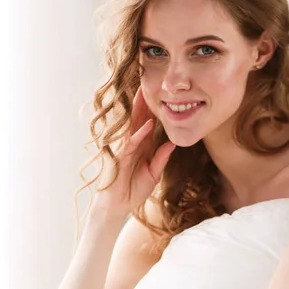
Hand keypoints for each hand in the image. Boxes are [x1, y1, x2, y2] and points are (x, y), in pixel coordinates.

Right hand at [95, 85, 175, 215]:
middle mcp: (129, 144)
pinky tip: (148, 124)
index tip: (160, 92)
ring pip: (132, 126)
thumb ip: (161, 158)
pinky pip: (130, 144)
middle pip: (137, 118)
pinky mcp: (119, 159)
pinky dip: (139, 134)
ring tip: (146, 92)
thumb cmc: (132, 191)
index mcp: (138, 146)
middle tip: (150, 80)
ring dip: (139, 110)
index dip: (151, 108)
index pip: (144, 122)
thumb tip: (172, 144)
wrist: (116, 208)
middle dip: (143, 100)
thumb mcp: (152, 174)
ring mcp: (123, 150)